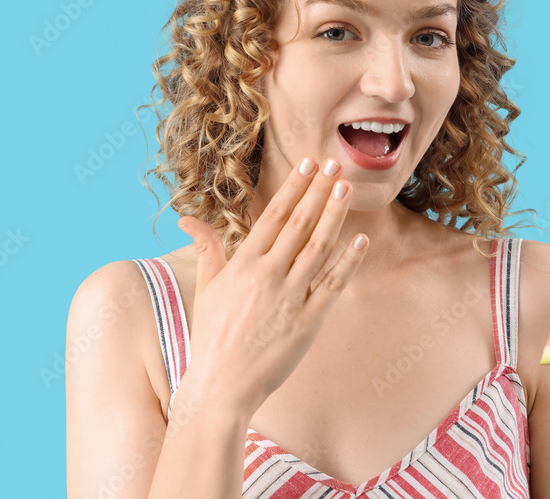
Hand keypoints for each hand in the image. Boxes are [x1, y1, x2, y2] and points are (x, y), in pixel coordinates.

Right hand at [176, 157, 367, 415]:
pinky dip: (348, 261)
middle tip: (335, 164)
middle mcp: (268, 275)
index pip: (274, 215)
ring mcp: (289, 298)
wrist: (221, 386)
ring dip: (335, 215)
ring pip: (318, 247)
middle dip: (319, 191)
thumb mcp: (207, 286)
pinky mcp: (308, 322)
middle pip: (300, 223)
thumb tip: (188, 218)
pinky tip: (361, 240)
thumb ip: (207, 248)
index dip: (294, 186)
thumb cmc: (212, 334)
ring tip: (346, 188)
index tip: (309, 162)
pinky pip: (332, 285)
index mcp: (244, 263)